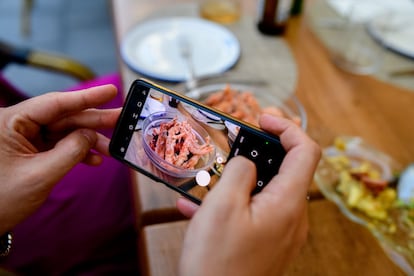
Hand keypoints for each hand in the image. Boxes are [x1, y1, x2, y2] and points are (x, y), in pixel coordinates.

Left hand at [0, 85, 120, 233]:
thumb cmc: (0, 201)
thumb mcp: (40, 175)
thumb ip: (71, 151)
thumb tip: (92, 135)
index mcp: (9, 122)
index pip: (54, 103)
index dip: (86, 97)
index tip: (111, 91)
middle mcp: (16, 125)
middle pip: (62, 116)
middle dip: (93, 120)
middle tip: (120, 118)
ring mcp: (23, 138)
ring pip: (64, 131)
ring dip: (88, 140)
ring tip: (111, 149)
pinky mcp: (29, 150)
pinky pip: (58, 144)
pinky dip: (77, 152)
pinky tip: (94, 159)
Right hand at [177, 114, 320, 275]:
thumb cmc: (217, 263)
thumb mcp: (222, 206)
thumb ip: (239, 172)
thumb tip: (248, 161)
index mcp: (287, 204)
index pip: (306, 150)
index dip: (288, 127)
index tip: (262, 119)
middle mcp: (291, 218)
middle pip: (284, 169)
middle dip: (256, 154)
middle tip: (230, 148)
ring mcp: (280, 233)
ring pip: (264, 191)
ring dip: (237, 180)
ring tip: (207, 181)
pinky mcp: (266, 244)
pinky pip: (253, 213)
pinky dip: (231, 204)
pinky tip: (198, 207)